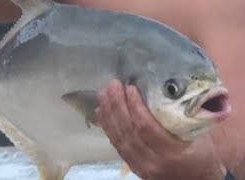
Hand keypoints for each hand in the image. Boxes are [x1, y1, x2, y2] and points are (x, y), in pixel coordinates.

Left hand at [96, 80, 225, 179]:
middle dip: (118, 106)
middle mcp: (153, 161)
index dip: (136, 107)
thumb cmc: (202, 156)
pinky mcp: (133, 166)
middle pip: (129, 131)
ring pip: (120, 139)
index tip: (129, 88)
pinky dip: (108, 128)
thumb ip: (185, 116)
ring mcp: (140, 165)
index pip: (147, 128)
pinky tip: (102, 113)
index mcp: (172, 152)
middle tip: (111, 86)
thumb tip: (169, 88)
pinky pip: (117, 146)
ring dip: (109, 114)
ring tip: (103, 95)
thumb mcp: (200, 136)